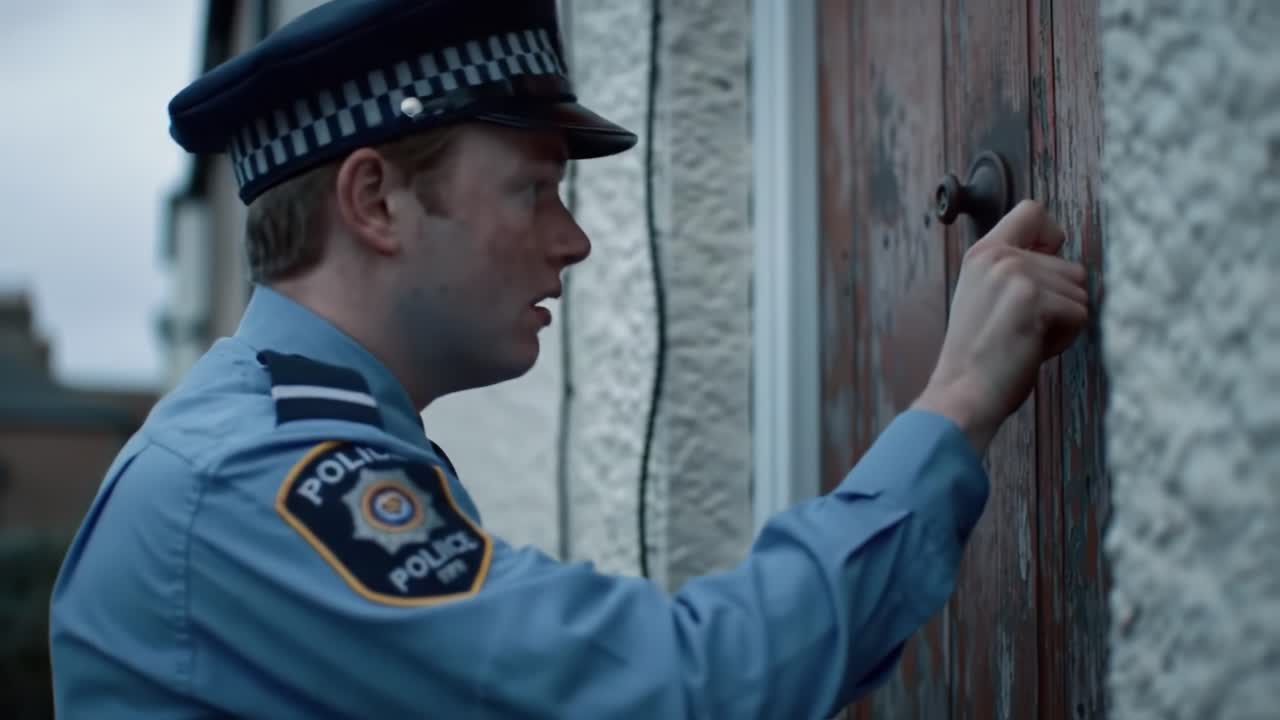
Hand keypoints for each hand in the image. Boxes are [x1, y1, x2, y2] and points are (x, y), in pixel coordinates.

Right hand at [913, 200, 1088, 453]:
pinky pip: (1080, 315)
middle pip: (1071, 266)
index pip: (1034, 211)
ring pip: (1080, 292)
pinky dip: (1065, 338)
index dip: (1050, 238)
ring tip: (1026, 338)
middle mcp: (1000, 257)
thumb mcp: (983, 296)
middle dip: (1059, 301)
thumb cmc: (977, 355)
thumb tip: (1063, 261)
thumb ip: (1014, 271)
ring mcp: (1017, 276)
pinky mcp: (1035, 300)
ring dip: (1063, 321)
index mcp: (983, 252)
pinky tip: (1032, 348)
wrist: (962, 392)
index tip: (1041, 270)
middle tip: (1023, 327)